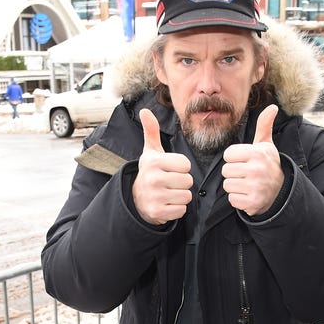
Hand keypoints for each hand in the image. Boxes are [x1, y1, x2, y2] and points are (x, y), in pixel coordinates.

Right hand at [133, 109, 192, 224]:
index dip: (182, 168)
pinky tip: (167, 204)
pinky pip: (182, 210)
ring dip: (181, 196)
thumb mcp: (150, 152)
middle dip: (182, 183)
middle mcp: (153, 179)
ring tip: (169, 193)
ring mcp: (155, 197)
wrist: (135, 199)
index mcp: (154, 162)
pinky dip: (177, 209)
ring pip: (186, 196)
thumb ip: (151, 131)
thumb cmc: (150, 172)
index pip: (186, 165)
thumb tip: (145, 111)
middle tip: (170, 183)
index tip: (171, 169)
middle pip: (188, 181)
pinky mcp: (157, 213)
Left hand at [221, 105, 282, 215]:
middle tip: (246, 174)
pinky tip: (248, 195)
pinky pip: (232, 199)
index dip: (234, 158)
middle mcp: (256, 170)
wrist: (281, 191)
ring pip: (227, 185)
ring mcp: (255, 187)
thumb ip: (264, 125)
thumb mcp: (266, 145)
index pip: (228, 155)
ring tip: (247, 184)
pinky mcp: (252, 203)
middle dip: (233, 173)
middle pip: (225, 171)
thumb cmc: (268, 165)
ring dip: (234, 186)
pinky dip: (238, 199)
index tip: (244, 161)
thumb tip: (273, 107)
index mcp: (257, 154)